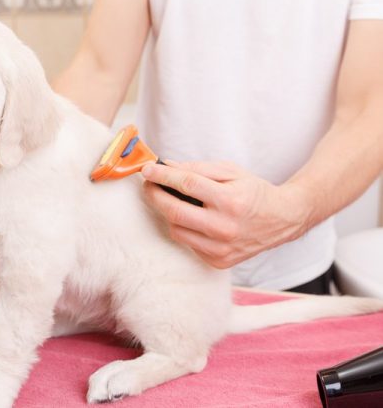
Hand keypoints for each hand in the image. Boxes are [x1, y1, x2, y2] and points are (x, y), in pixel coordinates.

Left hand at [141, 161, 311, 268]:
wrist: (282, 220)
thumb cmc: (254, 192)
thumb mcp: (231, 171)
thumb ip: (198, 169)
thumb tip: (167, 166)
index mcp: (230, 201)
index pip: (187, 184)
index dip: (163, 175)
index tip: (147, 169)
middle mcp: (225, 228)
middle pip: (174, 212)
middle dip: (155, 196)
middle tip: (148, 185)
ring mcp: (221, 248)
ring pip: (176, 230)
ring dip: (168, 214)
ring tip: (170, 201)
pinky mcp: (218, 261)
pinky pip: (188, 243)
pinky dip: (184, 229)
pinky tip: (191, 219)